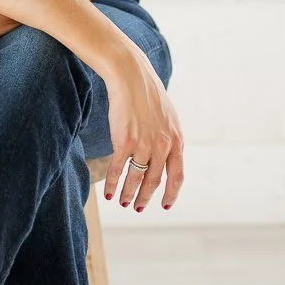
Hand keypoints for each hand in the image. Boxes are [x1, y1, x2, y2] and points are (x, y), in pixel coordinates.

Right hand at [102, 45, 183, 212]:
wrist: (131, 76)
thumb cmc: (147, 94)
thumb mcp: (167, 117)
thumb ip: (168, 138)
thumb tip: (164, 156)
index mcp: (176, 140)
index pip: (177, 176)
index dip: (171, 194)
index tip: (165, 205)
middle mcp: (163, 145)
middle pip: (154, 181)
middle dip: (145, 198)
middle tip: (138, 208)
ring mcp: (144, 144)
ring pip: (136, 179)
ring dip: (128, 194)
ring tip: (123, 202)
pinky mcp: (125, 141)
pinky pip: (118, 169)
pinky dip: (112, 183)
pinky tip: (108, 192)